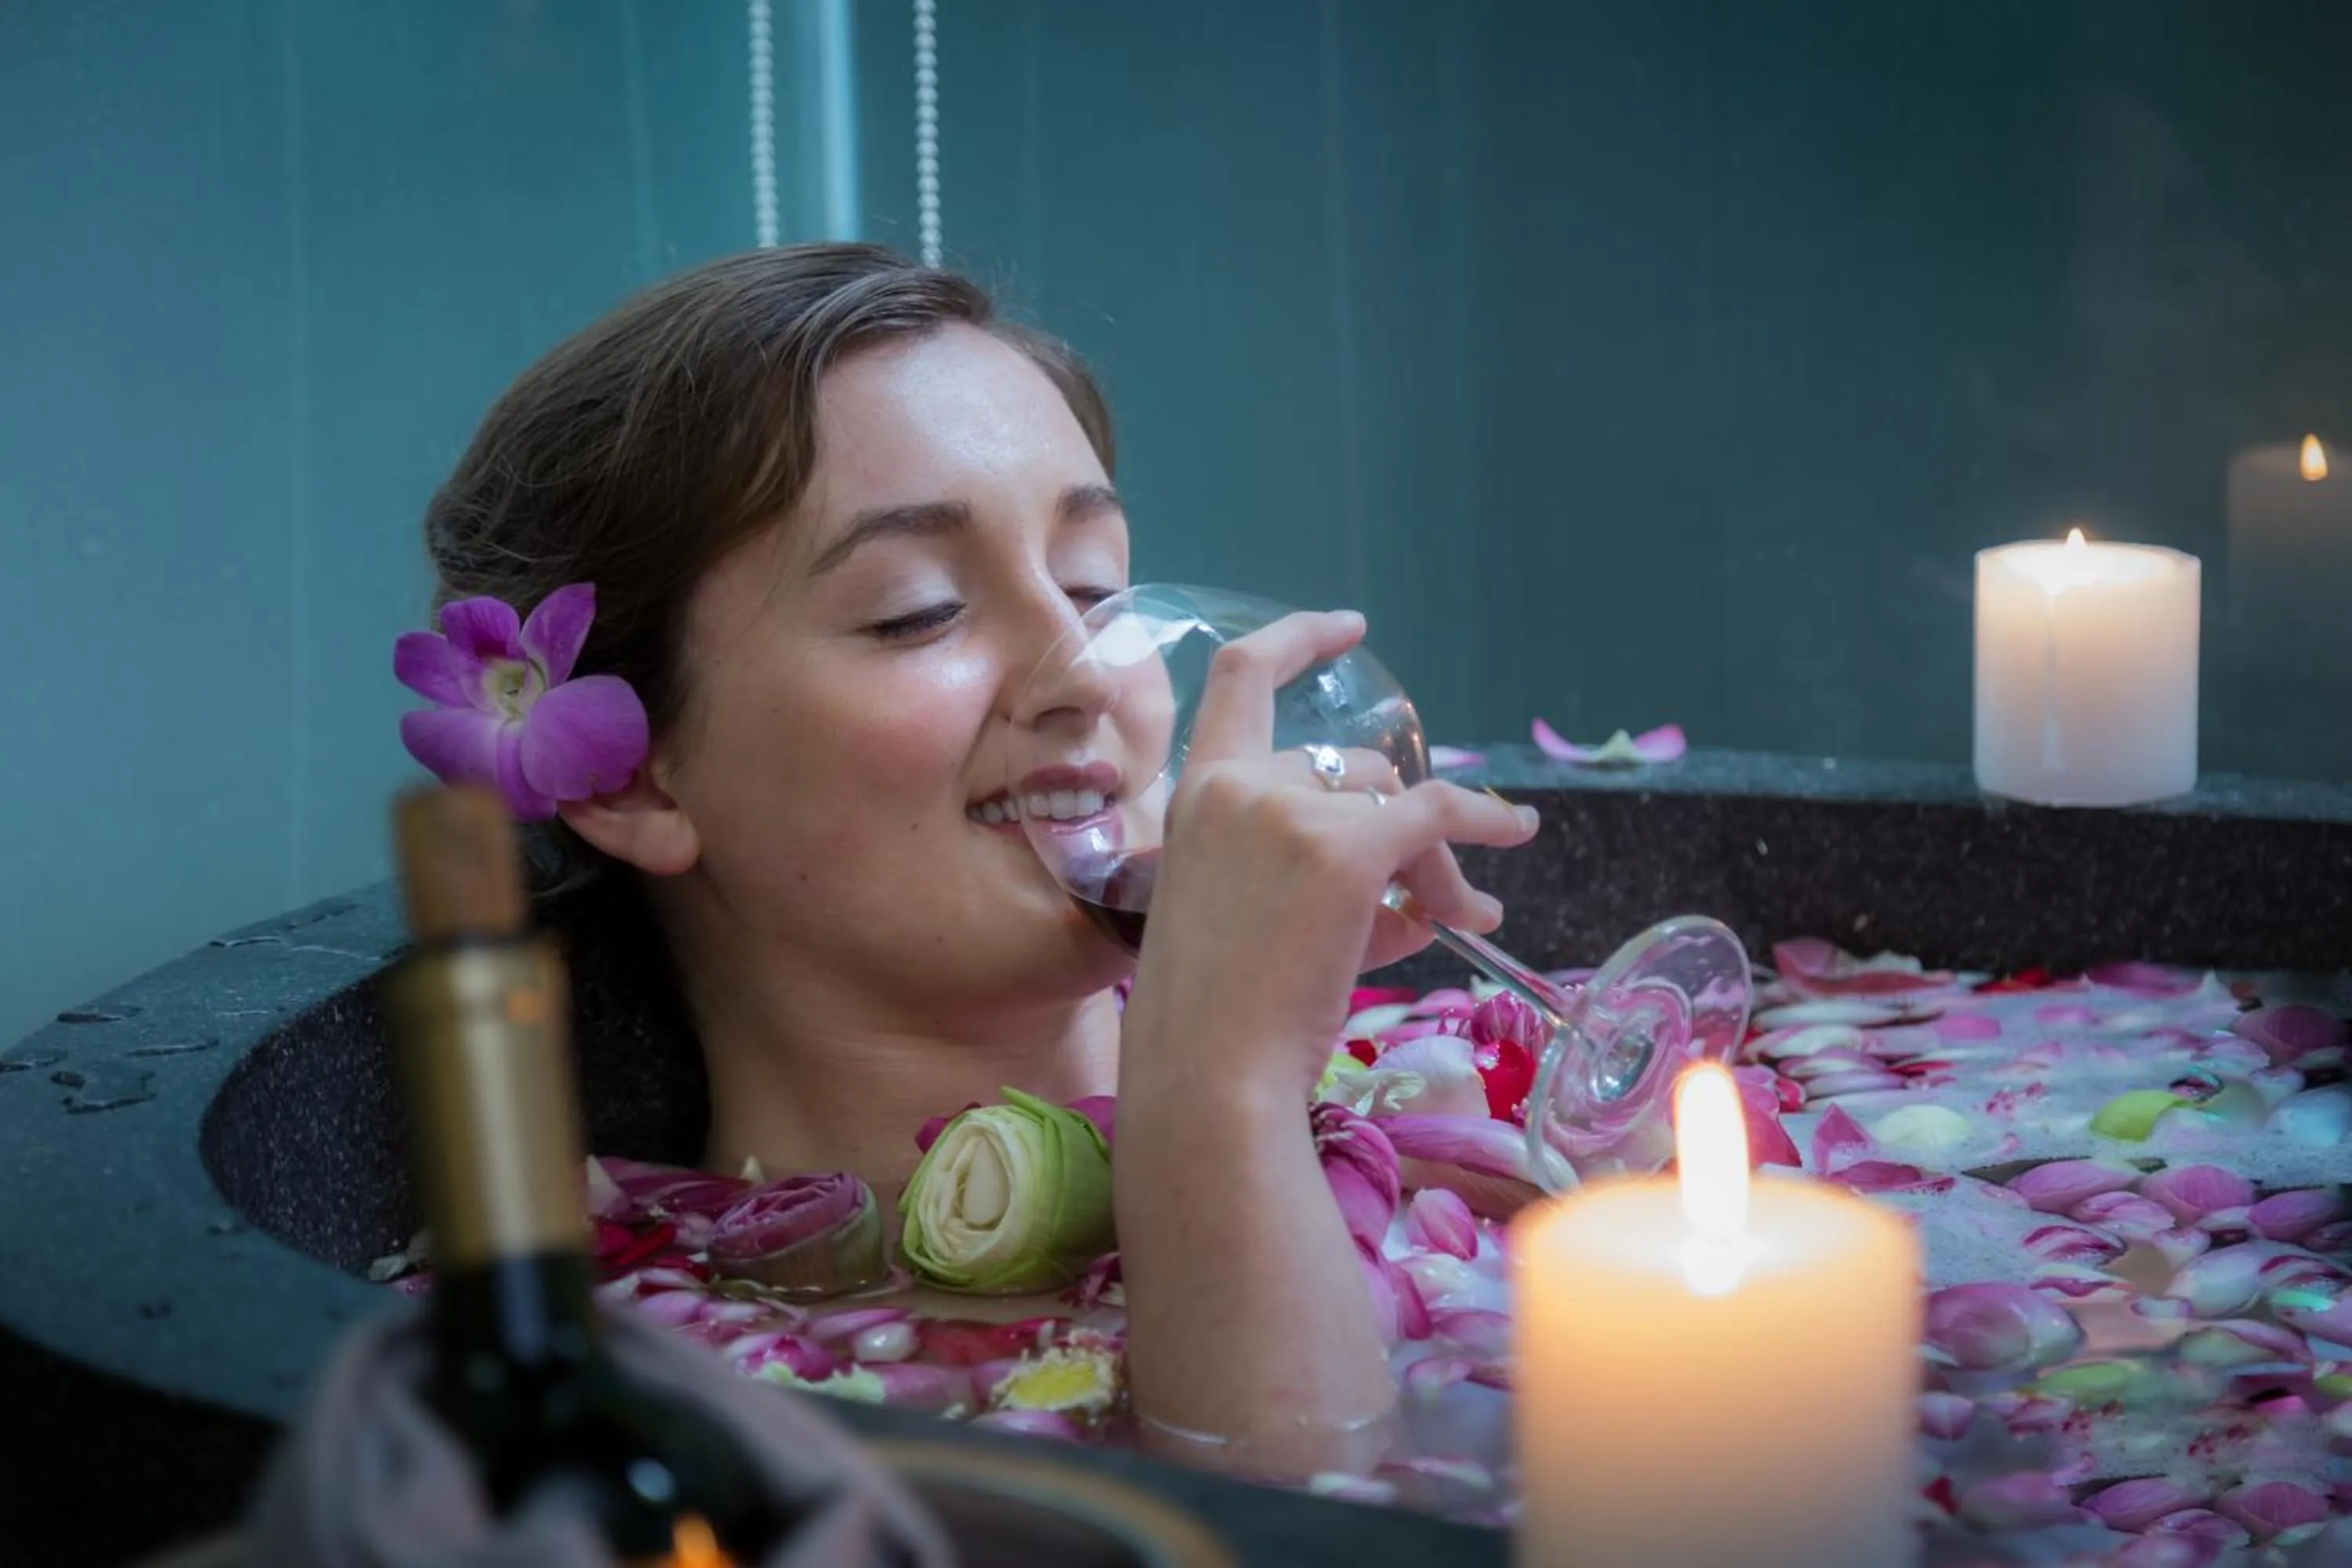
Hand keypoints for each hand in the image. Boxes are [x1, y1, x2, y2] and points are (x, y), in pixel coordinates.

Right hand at [1120, 610, 1538, 1103]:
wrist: (1211, 1075)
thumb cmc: (1216, 1019)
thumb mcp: (1239, 912)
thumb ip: (1305, 870)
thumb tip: (1418, 893)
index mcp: (1196, 794)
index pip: (1239, 680)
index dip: (1298, 642)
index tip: (1349, 629)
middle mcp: (1238, 785)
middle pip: (1357, 772)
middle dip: (1407, 829)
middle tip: (1440, 903)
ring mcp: (1289, 811)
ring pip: (1398, 806)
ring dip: (1436, 864)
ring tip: (1456, 924)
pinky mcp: (1344, 850)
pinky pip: (1437, 816)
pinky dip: (1485, 823)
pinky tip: (1515, 837)